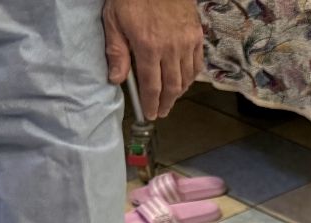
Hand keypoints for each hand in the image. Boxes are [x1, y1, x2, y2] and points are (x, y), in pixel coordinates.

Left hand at [102, 0, 204, 119]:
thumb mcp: (114, 20)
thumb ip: (116, 51)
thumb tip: (116, 79)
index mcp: (148, 46)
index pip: (152, 85)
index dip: (151, 103)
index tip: (150, 114)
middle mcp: (170, 49)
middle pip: (172, 86)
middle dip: (166, 103)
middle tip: (161, 112)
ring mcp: (186, 43)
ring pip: (186, 78)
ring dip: (179, 92)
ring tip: (171, 99)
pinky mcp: (196, 36)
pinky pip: (196, 64)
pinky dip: (191, 77)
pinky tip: (184, 81)